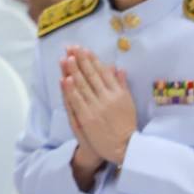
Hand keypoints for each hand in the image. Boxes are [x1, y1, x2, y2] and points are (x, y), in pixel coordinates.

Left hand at [62, 46, 137, 171]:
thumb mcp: (128, 102)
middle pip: (91, 75)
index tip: (84, 49)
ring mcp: (97, 107)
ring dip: (73, 71)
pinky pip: (77, 101)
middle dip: (80, 60)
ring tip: (65, 58)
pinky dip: (71, 90)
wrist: (124, 146)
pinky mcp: (87, 118)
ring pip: (83, 86)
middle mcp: (108, 97)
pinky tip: (65, 79)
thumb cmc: (125, 124)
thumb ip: (121, 85)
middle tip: (71, 47)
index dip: (92, 60)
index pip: (103, 72)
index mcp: (118, 92)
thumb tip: (118, 68)